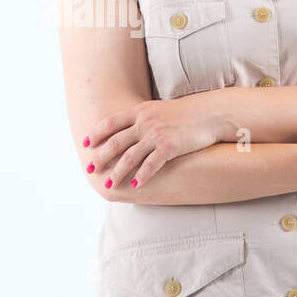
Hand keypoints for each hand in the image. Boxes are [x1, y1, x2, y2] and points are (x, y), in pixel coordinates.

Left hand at [83, 98, 225, 189]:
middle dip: (101, 156)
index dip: (96, 133)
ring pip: (130, 156)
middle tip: (91, 168)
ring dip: (117, 172)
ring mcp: (157, 134)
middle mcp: (145, 122)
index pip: (111, 122)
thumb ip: (141, 119)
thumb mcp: (158, 110)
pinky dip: (141, 176)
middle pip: (116, 141)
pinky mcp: (171, 146)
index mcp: (140, 112)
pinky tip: (135, 185)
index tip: (86, 144)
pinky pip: (151, 164)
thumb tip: (127, 131)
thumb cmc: (185, 114)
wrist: (210, 113)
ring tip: (109, 183)